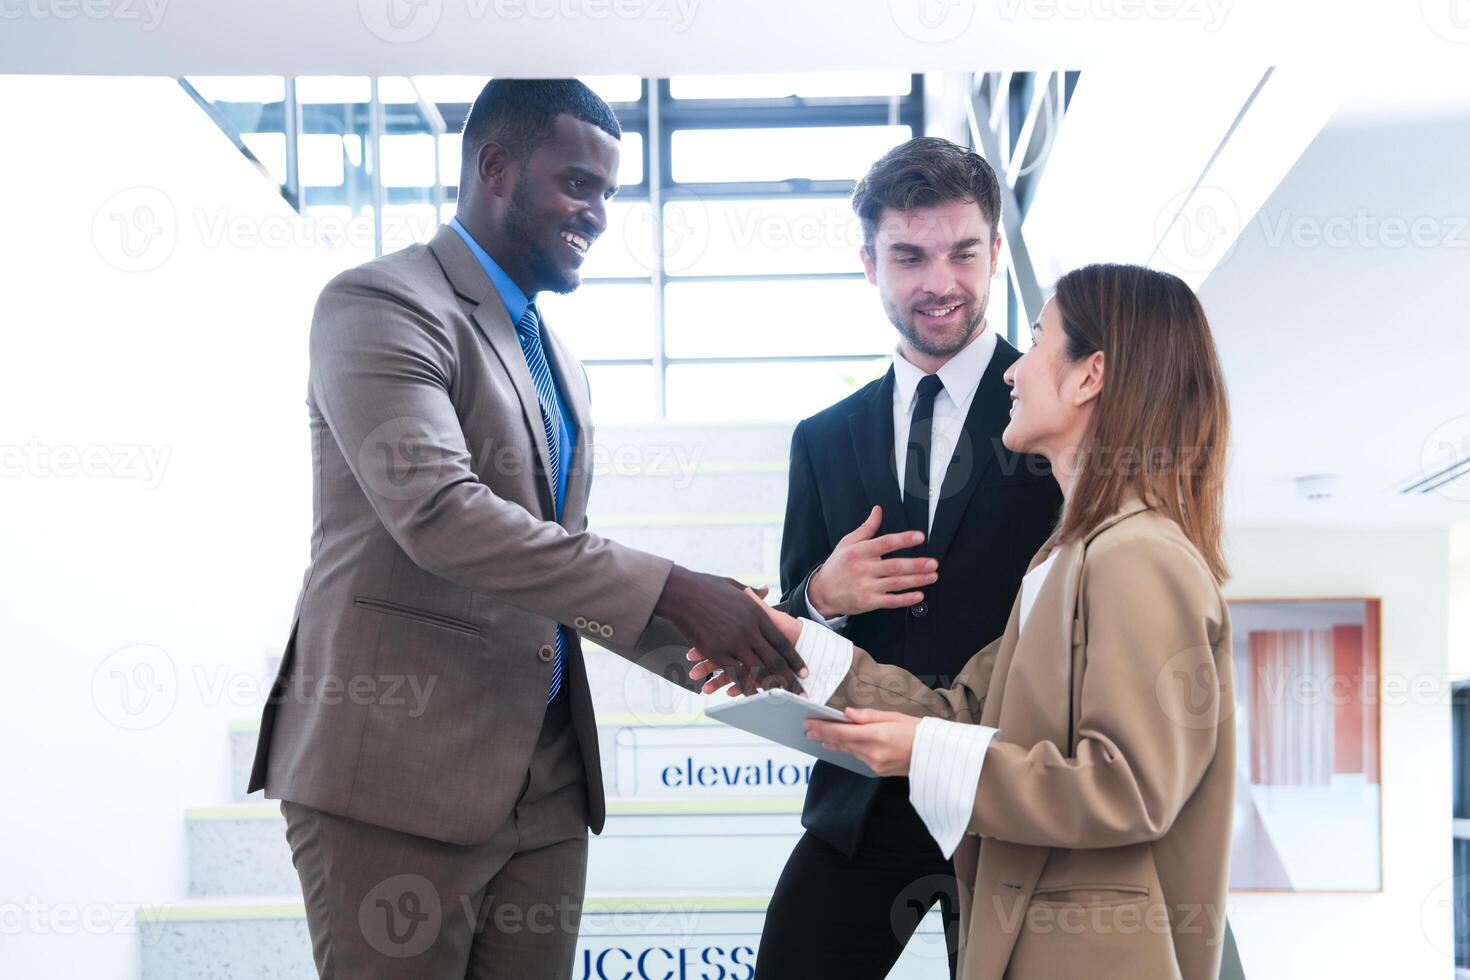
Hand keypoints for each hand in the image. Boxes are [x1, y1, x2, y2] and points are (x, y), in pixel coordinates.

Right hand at [655, 568, 805, 695]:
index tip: (805, 672)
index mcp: (757, 615)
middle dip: (789, 680)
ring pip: (758, 671)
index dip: (794, 659)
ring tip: (782, 701)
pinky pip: (735, 675)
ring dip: (771, 688)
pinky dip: (745, 688)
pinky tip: (753, 698)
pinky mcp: (717, 652)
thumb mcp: (735, 586)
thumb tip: (764, 589)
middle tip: (801, 694)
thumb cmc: (706, 586)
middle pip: (775, 661)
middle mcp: (750, 631)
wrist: (682, 592)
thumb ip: (753, 594)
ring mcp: (734, 643)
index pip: (782, 642)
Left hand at [804, 708, 918, 776]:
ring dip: (832, 742)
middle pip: (841, 742)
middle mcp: (875, 752)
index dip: (823, 727)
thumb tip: (848, 714)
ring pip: (848, 751)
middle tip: (807, 727)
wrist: (937, 756)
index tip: (809, 722)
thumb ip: (869, 716)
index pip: (842, 732)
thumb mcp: (896, 717)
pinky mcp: (878, 771)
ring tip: (818, 735)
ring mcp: (876, 764)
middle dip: (823, 734)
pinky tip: (838, 745)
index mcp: (879, 735)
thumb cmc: (919, 732)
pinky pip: (858, 758)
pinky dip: (848, 749)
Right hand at [806, 506, 936, 617]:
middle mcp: (864, 569)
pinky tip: (919, 595)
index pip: (885, 543)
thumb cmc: (837, 565)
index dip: (903, 540)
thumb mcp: (847, 542)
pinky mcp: (869, 602)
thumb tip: (878, 511)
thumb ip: (866, 528)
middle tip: (933, 563)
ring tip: (932, 576)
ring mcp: (867, 586)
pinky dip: (905, 599)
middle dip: (916, 565)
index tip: (919, 537)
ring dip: (916, 580)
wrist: (822, 592)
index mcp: (860, 551)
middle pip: (894, 566)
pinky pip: (890, 601)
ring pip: (895, 583)